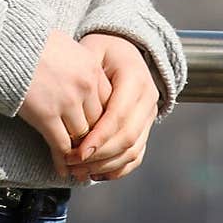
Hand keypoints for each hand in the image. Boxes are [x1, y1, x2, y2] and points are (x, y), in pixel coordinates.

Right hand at [17, 30, 113, 178]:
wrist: (6, 41)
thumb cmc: (30, 40)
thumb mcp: (64, 45)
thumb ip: (78, 64)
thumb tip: (81, 79)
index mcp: (92, 66)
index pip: (109, 102)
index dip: (104, 121)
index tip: (100, 132)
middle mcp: (85, 85)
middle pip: (98, 122)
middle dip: (94, 141)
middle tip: (92, 156)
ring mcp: (67, 102)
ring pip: (82, 138)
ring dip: (79, 154)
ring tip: (78, 168)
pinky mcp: (46, 115)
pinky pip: (61, 145)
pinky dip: (62, 160)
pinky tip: (62, 169)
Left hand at [64, 34, 159, 181]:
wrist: (124, 48)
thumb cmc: (101, 49)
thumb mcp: (91, 50)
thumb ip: (85, 74)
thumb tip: (72, 103)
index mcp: (136, 78)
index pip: (119, 116)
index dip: (99, 137)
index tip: (77, 151)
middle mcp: (148, 98)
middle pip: (127, 137)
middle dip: (99, 155)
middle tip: (73, 163)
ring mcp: (149, 115)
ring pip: (133, 150)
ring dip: (106, 165)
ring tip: (80, 171)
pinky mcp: (146, 127)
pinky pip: (136, 155)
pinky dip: (118, 169)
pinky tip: (96, 174)